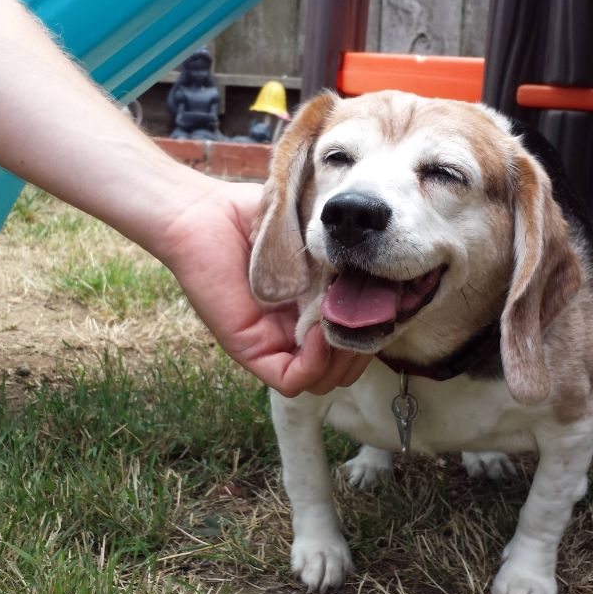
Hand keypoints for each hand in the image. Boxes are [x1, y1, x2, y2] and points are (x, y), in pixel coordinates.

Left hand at [158, 179, 370, 395]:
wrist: (204, 213)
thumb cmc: (257, 216)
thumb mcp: (316, 234)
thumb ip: (345, 254)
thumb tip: (388, 267)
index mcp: (311, 307)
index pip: (355, 338)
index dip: (374, 327)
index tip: (385, 300)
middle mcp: (295, 331)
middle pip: (344, 367)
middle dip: (364, 347)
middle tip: (370, 314)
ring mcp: (274, 344)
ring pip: (323, 380)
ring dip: (344, 360)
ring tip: (347, 322)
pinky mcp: (251, 350)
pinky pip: (293, 380)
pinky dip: (317, 365)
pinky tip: (323, 331)